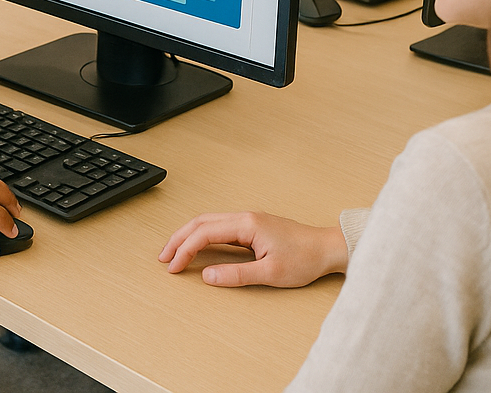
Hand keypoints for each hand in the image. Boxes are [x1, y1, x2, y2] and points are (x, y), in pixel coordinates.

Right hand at [159, 211, 347, 286]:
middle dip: (178, 238)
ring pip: (208, 221)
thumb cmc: (304, 259)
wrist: (327, 248)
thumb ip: (237, 274)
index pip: (205, 233)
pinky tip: (197, 245)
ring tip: (173, 251)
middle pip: (200, 222)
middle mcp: (243, 217)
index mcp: (246, 224)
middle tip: (163, 257)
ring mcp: (247, 219)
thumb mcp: (271, 273)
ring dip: (188, 235)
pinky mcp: (251, 226)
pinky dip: (201, 234)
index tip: (173, 267)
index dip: (185, 249)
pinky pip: (219, 226)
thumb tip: (207, 275)